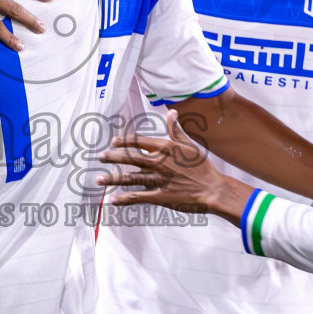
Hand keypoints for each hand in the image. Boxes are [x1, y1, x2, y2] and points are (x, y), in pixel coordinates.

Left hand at [97, 110, 251, 220]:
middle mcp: (159, 163)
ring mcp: (159, 180)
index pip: (140, 142)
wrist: (213, 189)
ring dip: (113, 179)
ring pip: (131, 179)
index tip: (113, 141)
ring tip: (99, 179)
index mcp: (166, 148)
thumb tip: (171, 112)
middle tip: (101, 157)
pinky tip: (113, 200)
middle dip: (113, 157)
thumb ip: (176, 130)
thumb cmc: (202, 167)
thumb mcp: (189, 145)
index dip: (125, 141)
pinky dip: (125, 199)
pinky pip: (138, 198)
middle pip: (131, 158)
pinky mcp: (160, 197)